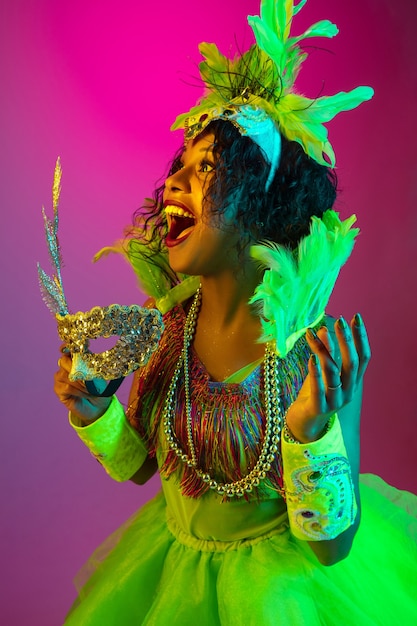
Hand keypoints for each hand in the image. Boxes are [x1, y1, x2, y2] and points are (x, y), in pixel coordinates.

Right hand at [54, 345, 111, 423]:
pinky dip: (77, 390)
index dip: (66, 347)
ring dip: (80, 382)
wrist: (98, 405)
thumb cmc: (98, 388)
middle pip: (64, 361)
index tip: (68, 348)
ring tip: (90, 388)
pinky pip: (65, 387)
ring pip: (65, 375)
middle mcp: (65, 367)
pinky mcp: (59, 390)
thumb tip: (85, 362)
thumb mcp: (97, 375)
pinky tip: (85, 393)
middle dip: (76, 368)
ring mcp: (60, 378)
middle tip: (88, 376)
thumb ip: (89, 366)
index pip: (66, 349)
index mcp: (75, 360)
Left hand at [285, 314, 370, 442]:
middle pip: (351, 363)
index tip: (356, 317)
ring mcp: (335, 401)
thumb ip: (326, 352)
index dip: (361, 337)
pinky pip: (318, 388)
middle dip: (346, 340)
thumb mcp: (322, 371)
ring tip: (316, 333)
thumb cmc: (315, 393)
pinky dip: (315, 371)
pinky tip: (311, 357)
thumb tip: (323, 328)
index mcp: (353, 382)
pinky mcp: (319, 408)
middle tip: (339, 321)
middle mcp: (348, 391)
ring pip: (333, 373)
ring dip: (325, 350)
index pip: (363, 357)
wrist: (304, 421)